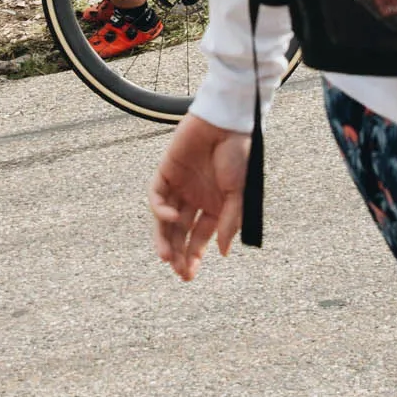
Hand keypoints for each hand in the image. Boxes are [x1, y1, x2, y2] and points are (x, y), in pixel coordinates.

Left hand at [149, 114, 249, 280]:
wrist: (226, 121)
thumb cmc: (238, 154)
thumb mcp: (239, 192)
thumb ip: (230, 221)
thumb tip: (222, 252)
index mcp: (215, 206)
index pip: (200, 237)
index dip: (194, 256)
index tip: (189, 275)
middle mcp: (195, 199)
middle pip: (180, 232)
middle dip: (178, 253)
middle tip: (178, 271)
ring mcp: (180, 186)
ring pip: (165, 219)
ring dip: (164, 238)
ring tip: (166, 256)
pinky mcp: (166, 171)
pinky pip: (158, 195)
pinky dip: (160, 209)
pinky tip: (170, 217)